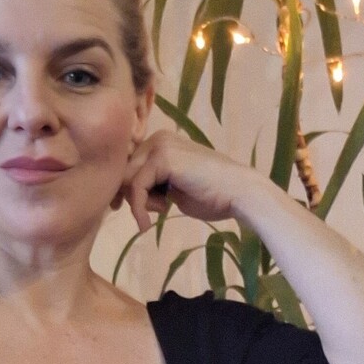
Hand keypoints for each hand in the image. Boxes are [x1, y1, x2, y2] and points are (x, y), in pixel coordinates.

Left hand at [113, 128, 263, 231]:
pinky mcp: (163, 158)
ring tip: (159, 215)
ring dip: (138, 204)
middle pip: (124, 170)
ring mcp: (161, 145)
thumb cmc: (213, 195)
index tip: (125, 209)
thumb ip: (153, 184)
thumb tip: (126, 193)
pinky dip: (138, 209)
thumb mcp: (174, 188)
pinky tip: (147, 225)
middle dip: (129, 196)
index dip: (125, 189)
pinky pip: (137, 187)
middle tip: (142, 217)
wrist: (239, 193)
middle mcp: (158, 138)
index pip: (128, 165)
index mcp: (161, 142)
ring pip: (128, 179)